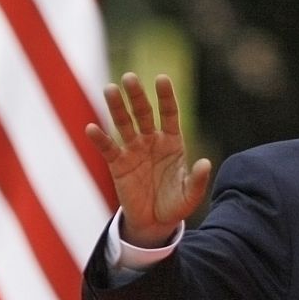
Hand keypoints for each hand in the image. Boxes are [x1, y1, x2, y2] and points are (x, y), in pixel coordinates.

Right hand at [85, 72, 211, 246]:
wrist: (155, 222)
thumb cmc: (175, 204)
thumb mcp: (190, 195)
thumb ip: (198, 180)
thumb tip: (206, 163)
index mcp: (172, 142)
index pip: (169, 114)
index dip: (166, 97)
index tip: (162, 78)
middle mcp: (151, 141)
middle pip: (143, 113)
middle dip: (137, 96)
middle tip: (129, 78)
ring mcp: (134, 150)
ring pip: (124, 124)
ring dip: (117, 107)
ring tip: (110, 89)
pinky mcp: (118, 164)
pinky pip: (108, 148)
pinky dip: (100, 139)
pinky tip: (92, 128)